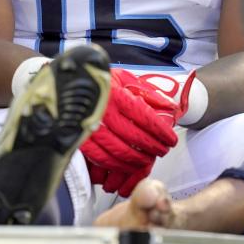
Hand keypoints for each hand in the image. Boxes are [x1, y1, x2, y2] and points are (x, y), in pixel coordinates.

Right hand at [81, 69, 178, 195]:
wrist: (72, 82)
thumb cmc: (103, 81)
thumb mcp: (125, 77)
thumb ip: (147, 92)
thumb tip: (170, 107)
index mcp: (116, 93)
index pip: (144, 117)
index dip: (160, 132)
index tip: (171, 140)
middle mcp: (102, 110)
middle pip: (133, 136)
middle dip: (152, 147)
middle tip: (162, 151)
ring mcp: (89, 126)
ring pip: (118, 151)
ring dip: (136, 160)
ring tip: (148, 159)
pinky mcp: (80, 138)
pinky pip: (101, 158)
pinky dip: (116, 166)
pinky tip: (127, 166)